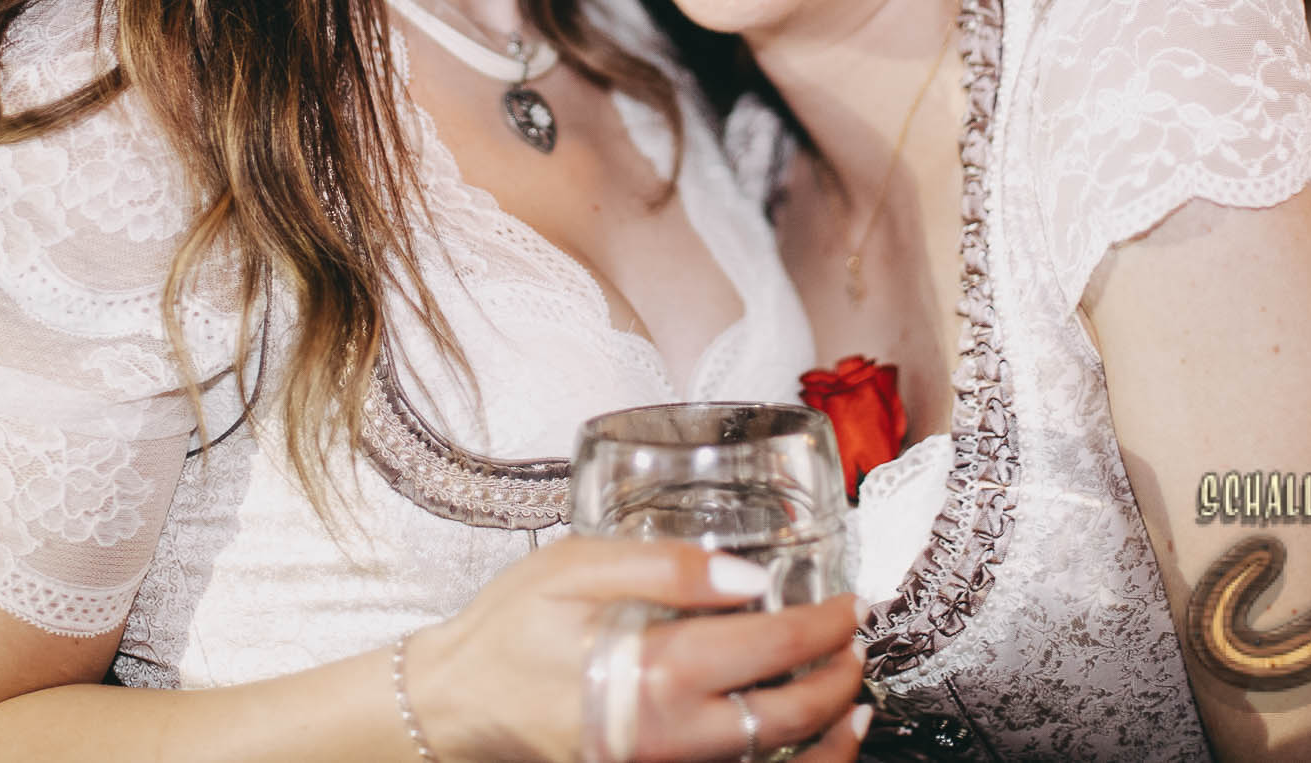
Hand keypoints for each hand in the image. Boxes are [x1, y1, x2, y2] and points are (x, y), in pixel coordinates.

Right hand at [403, 537, 867, 762]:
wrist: (454, 708)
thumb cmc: (507, 632)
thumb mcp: (574, 567)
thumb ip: (664, 566)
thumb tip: (749, 578)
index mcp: (654, 672)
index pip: (772, 649)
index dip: (822, 625)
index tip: (846, 603)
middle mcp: (670, 736)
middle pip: (788, 718)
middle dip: (839, 680)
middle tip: (856, 644)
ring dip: (829, 736)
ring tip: (854, 702)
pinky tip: (810, 745)